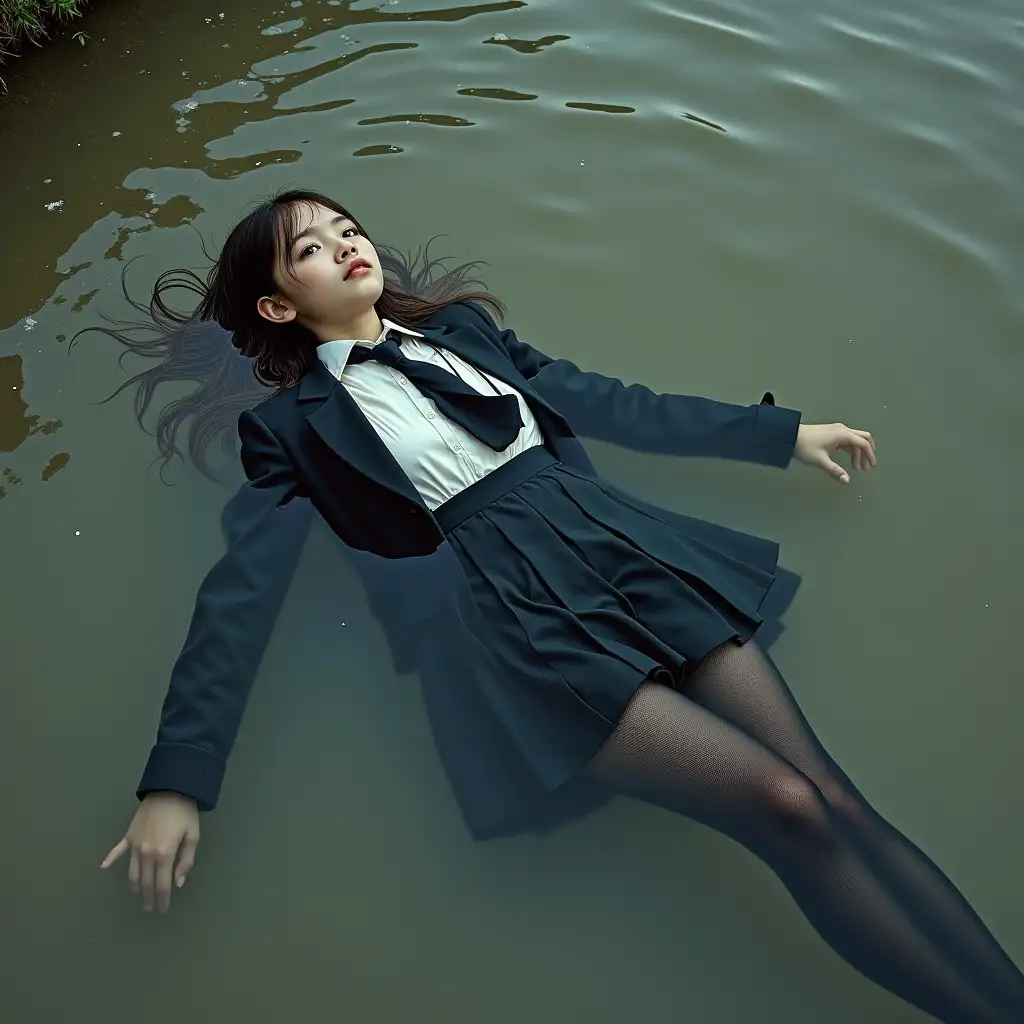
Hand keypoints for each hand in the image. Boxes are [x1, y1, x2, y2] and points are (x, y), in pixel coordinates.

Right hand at [101, 792, 199, 912]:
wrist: (170, 789)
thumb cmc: (185, 813)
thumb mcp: (193, 836)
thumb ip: (186, 861)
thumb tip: (177, 883)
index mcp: (164, 855)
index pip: (162, 884)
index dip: (162, 899)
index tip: (162, 909)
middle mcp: (146, 854)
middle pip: (145, 882)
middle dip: (149, 897)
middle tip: (150, 908)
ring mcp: (134, 845)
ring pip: (132, 872)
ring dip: (135, 886)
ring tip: (139, 895)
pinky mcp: (128, 836)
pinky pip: (117, 851)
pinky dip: (110, 859)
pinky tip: (103, 868)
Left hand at [794, 422, 875, 483]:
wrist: (790, 436)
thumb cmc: (805, 446)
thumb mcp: (821, 461)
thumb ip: (835, 470)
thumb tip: (846, 480)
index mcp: (842, 434)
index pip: (863, 443)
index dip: (870, 455)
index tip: (871, 465)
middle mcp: (842, 430)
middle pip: (862, 438)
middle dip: (867, 452)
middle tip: (868, 465)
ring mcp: (836, 431)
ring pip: (854, 440)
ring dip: (858, 452)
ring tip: (857, 467)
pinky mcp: (831, 433)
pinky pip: (846, 441)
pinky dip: (850, 450)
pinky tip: (848, 459)